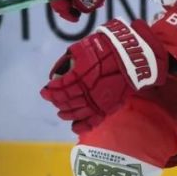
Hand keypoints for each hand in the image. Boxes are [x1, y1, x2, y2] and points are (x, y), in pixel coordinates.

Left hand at [40, 19, 161, 134]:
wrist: (132, 56)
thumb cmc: (106, 48)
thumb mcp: (82, 48)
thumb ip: (67, 60)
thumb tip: (56, 72)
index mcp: (79, 76)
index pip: (59, 89)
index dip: (49, 92)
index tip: (44, 92)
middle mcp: (87, 92)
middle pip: (66, 102)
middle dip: (57, 102)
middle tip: (52, 100)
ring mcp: (98, 102)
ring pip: (77, 113)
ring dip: (66, 114)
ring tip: (61, 112)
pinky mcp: (108, 107)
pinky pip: (93, 121)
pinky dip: (83, 126)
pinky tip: (75, 127)